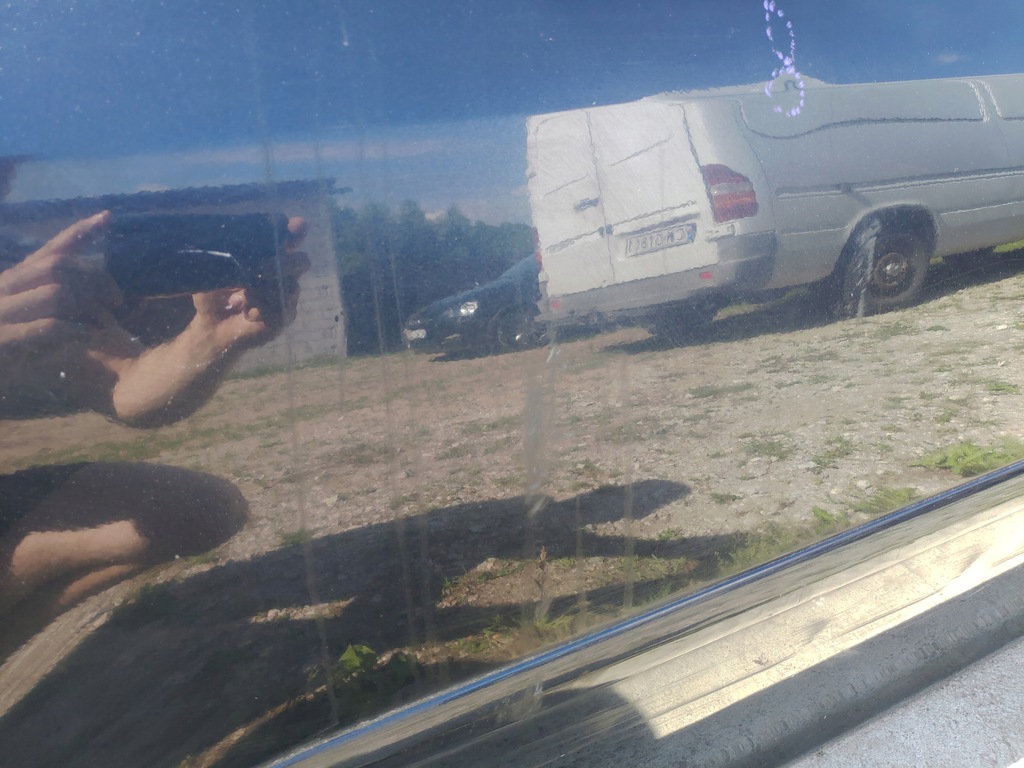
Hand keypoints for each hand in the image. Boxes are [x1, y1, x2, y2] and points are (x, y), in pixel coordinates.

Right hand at [0, 212, 119, 362]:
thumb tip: (96, 293)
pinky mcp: (3, 341)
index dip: (80, 232)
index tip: (108, 216)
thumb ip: (56, 298)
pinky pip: (47, 327)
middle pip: (59, 267)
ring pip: (55, 293)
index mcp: (16, 280)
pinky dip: (72, 330)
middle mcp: (6, 289)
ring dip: (86, 306)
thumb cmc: (8, 343)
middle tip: (116, 301)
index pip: (52, 250)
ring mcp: (2, 313)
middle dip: (95, 280)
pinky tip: (85, 336)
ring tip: (103, 323)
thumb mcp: (29, 313)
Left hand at [190, 217, 309, 352]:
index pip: (289, 240)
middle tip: (262, 269)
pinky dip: (262, 309)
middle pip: (301, 261)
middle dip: (285, 262)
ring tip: (244, 297)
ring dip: (265, 290)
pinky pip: (282, 308)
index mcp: (269, 258)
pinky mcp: (285, 316)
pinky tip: (247, 312)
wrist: (212, 327)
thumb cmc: (213, 295)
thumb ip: (229, 255)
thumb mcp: (215, 271)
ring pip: (291, 286)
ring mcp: (287, 296)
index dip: (295, 232)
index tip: (296, 225)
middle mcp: (282, 274)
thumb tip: (236, 239)